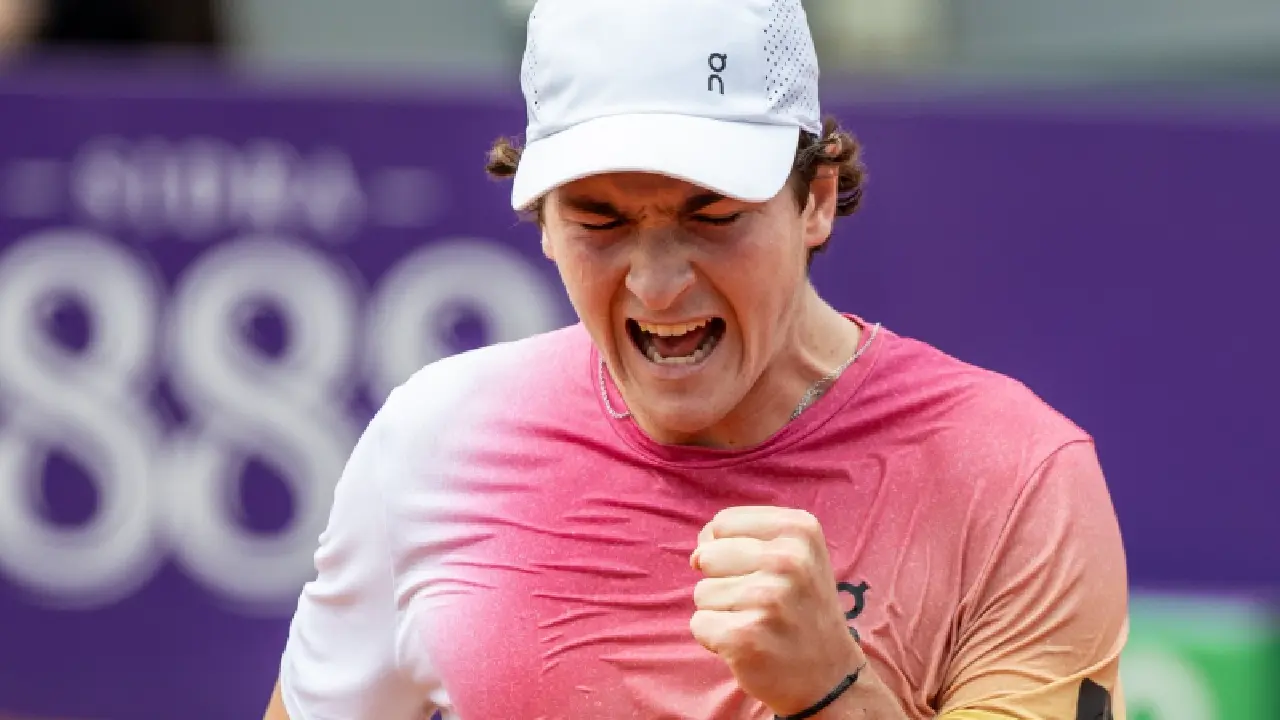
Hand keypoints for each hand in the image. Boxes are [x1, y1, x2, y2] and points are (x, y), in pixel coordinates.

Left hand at [690, 506, 864, 716]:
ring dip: (721, 612)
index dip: (727, 549)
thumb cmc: (799, 607)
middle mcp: (789, 560)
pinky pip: (699, 624)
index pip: (721, 524)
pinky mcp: (746, 636)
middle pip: (707, 556)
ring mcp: (768, 598)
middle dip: (722, 581)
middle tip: (760, 603)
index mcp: (799, 529)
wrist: (829, 676)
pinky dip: (715, 638)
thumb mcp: (793, 554)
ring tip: (758, 624)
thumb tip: (697, 553)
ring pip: (702, 592)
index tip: (759, 572)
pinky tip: (748, 645)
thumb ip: (741, 536)